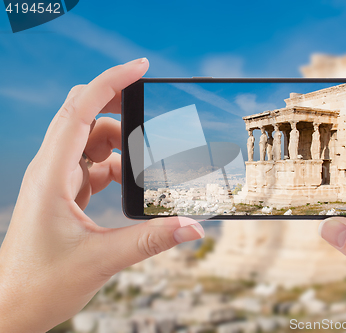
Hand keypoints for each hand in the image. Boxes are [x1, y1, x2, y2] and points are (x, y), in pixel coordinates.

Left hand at [0, 59, 204, 332]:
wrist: (11, 307)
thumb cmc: (40, 284)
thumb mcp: (102, 260)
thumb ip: (152, 240)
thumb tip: (194, 227)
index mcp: (50, 176)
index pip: (79, 112)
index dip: (109, 83)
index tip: (139, 68)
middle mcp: (50, 171)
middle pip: (84, 117)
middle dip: (119, 109)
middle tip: (153, 113)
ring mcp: (56, 181)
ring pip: (90, 142)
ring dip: (121, 145)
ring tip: (148, 163)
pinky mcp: (63, 194)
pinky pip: (92, 165)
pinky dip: (115, 166)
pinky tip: (132, 182)